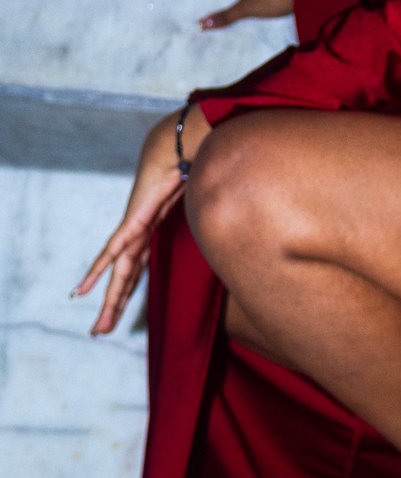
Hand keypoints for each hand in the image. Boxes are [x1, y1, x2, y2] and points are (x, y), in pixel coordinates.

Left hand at [72, 108, 207, 334]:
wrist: (183, 146)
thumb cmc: (194, 170)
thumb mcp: (200, 207)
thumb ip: (209, 224)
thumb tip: (234, 237)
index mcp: (149, 234)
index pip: (135, 269)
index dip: (125, 290)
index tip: (116, 311)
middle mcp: (137, 234)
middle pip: (124, 278)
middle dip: (113, 306)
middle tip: (99, 332)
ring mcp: (134, 227)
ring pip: (118, 271)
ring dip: (108, 298)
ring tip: (96, 323)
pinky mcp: (135, 218)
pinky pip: (117, 247)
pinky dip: (103, 266)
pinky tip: (89, 285)